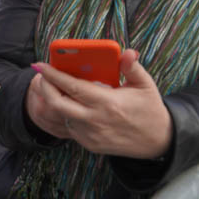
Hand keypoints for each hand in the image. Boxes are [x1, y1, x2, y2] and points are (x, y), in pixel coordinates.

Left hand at [25, 49, 171, 158]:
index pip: (73, 87)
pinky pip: (71, 127)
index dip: (53, 75)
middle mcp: (96, 121)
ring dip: (57, 101)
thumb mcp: (145, 85)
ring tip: (56, 87)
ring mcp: (92, 136)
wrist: (159, 143)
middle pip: (58, 104)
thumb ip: (132, 67)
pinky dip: (67, 114)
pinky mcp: (91, 145)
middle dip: (45, 87)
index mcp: (108, 103)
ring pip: (63, 116)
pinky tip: (72, 104)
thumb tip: (126, 52)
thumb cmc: (150, 109)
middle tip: (42, 75)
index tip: (39, 64)